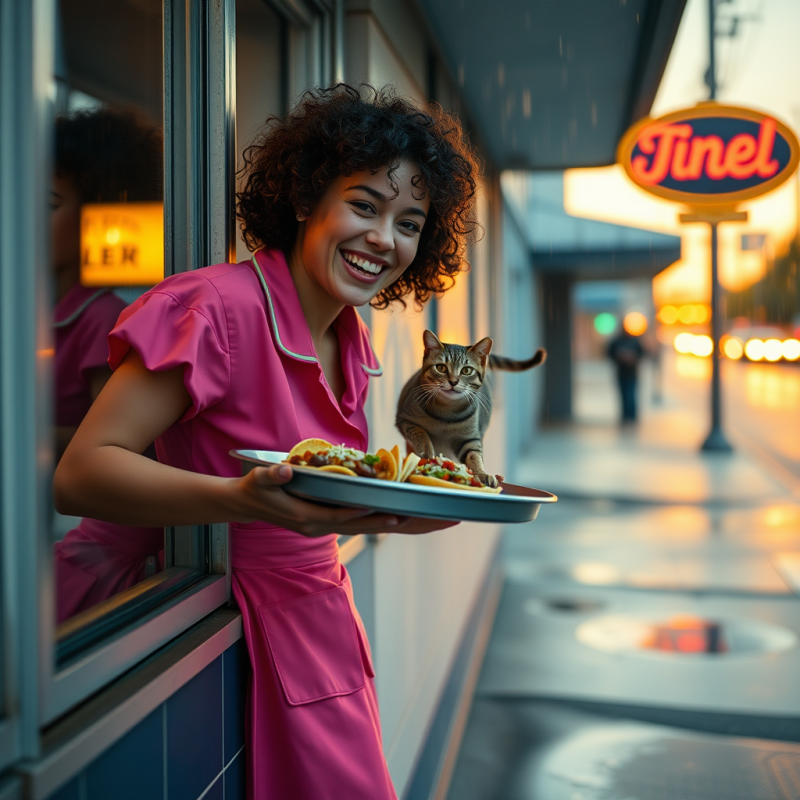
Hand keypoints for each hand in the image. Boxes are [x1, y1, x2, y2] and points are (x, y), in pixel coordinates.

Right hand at [232, 465, 457, 537]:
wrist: (248, 505)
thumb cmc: (254, 490)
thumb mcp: (259, 481)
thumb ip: (272, 476)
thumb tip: (284, 470)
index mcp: (308, 520)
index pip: (344, 519)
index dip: (368, 515)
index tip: (394, 513)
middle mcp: (322, 527)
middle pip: (367, 527)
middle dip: (399, 525)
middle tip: (431, 520)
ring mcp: (328, 526)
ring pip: (369, 527)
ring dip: (399, 524)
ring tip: (432, 519)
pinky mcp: (332, 521)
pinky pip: (364, 522)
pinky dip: (385, 519)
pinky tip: (407, 514)